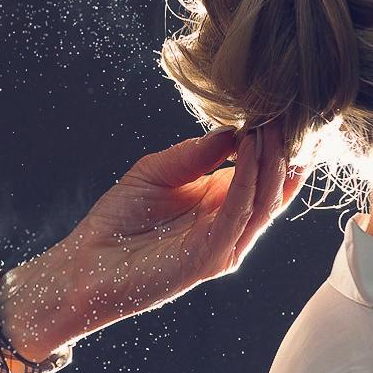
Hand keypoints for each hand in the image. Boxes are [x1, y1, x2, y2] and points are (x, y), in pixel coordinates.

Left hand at [8, 125, 302, 352]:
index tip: (279, 108)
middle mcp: (228, 226)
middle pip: (270, 187)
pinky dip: (246, 181)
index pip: (261, 173)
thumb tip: (231, 131)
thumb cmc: (117, 222)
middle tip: (287, 113)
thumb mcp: (156, 171)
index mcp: (220, 204)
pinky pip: (237, 215)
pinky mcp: (210, 258)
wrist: (86, 265)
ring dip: (271, 161)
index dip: (272, 143)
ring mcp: (223, 244)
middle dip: (281, 149)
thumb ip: (194, 154)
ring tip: (272, 125)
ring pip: (263, 201)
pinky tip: (248, 149)